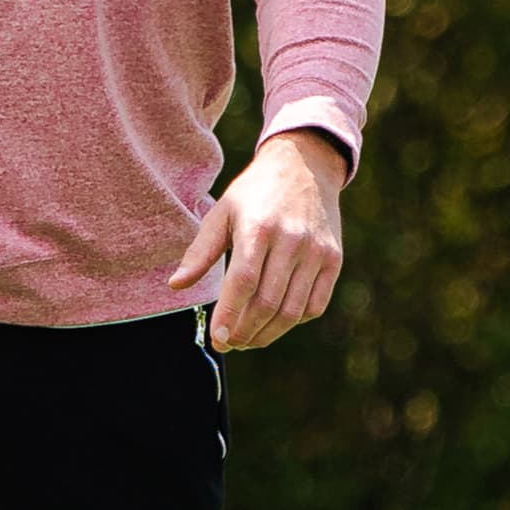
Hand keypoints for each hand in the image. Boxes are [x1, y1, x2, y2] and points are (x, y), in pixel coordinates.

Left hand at [167, 130, 344, 350]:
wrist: (303, 166)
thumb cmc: (254, 193)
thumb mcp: (222, 212)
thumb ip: (200, 252)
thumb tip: (175, 285)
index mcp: (258, 228)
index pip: (243, 283)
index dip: (229, 315)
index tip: (218, 339)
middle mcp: (291, 241)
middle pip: (268, 303)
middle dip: (245, 331)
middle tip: (229, 343)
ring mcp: (316, 252)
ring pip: (292, 311)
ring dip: (268, 334)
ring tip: (247, 340)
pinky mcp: (333, 260)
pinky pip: (314, 306)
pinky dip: (293, 321)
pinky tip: (274, 322)